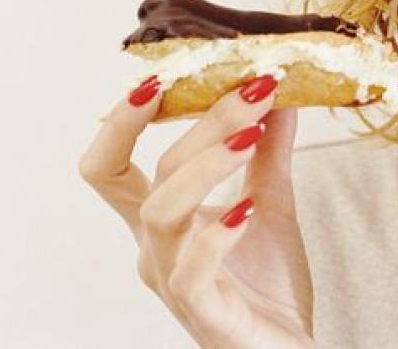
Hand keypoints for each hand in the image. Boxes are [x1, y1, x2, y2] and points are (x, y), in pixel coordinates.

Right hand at [79, 74, 313, 347]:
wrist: (288, 347)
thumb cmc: (267, 283)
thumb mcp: (270, 202)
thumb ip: (268, 151)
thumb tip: (276, 91)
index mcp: (161, 220)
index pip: (110, 166)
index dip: (121, 122)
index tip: (162, 75)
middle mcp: (154, 249)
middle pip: (150, 175)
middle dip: (200, 123)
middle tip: (253, 88)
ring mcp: (173, 281)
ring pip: (161, 215)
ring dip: (207, 165)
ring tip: (251, 135)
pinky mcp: (203, 313)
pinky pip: (189, 272)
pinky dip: (215, 236)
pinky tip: (247, 211)